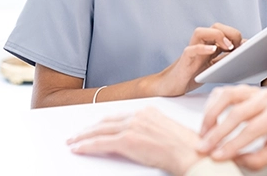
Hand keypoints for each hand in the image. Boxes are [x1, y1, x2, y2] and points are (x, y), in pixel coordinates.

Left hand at [67, 107, 202, 175]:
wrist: (192, 155)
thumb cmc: (187, 149)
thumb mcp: (166, 133)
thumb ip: (149, 132)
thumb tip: (139, 139)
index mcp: (148, 111)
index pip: (118, 116)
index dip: (103, 122)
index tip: (94, 126)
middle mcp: (139, 115)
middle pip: (106, 121)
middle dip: (90, 129)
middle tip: (77, 134)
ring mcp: (133, 126)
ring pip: (100, 131)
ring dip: (84, 137)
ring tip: (73, 141)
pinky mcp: (128, 140)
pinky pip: (101, 143)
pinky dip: (87, 145)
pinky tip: (79, 148)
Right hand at [154, 23, 242, 96]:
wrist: (172, 87)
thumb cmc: (194, 75)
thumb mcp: (215, 67)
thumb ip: (226, 58)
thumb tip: (245, 50)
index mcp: (210, 45)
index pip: (224, 30)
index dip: (236, 35)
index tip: (247, 46)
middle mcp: (201, 44)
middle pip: (215, 27)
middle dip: (229, 32)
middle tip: (237, 46)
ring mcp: (192, 51)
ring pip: (200, 32)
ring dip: (216, 36)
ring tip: (228, 47)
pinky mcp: (184, 60)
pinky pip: (191, 50)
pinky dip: (202, 48)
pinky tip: (212, 51)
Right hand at [197, 85, 266, 170]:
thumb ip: (259, 159)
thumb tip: (236, 159)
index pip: (252, 129)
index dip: (232, 144)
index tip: (218, 155)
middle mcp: (265, 98)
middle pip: (236, 113)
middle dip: (217, 133)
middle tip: (205, 148)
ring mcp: (252, 90)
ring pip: (226, 97)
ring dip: (210, 117)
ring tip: (204, 134)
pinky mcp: (241, 88)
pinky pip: (221, 93)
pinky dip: (211, 107)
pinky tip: (208, 121)